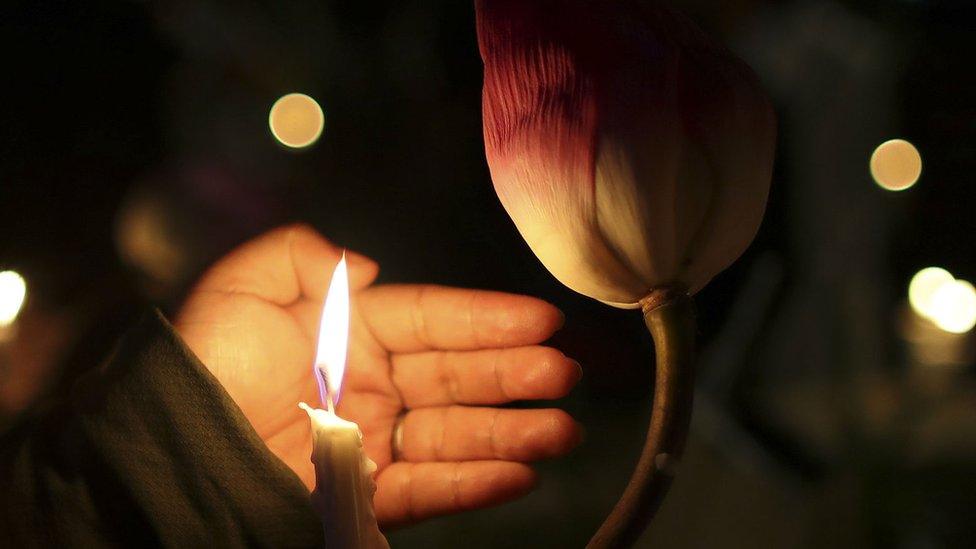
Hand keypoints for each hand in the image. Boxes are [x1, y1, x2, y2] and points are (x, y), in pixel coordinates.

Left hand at [174, 225, 582, 526]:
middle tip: (563, 373)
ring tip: (561, 429)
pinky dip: (474, 484)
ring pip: (455, 436)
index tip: (541, 319)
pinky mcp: (363, 494)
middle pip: (457, 378)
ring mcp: (371, 442)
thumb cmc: (205, 366)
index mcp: (352, 334)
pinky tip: (520, 473)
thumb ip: (302, 254)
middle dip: (513, 375)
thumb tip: (366, 267)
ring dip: (511, 433)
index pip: (435, 321)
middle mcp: (371, 385)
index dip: (487, 319)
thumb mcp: (242, 286)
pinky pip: (428, 489)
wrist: (173, 449)